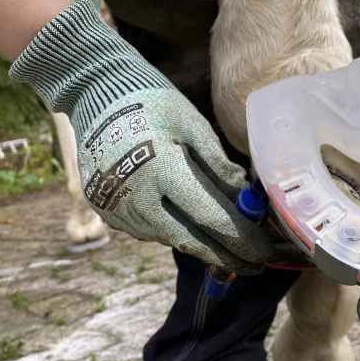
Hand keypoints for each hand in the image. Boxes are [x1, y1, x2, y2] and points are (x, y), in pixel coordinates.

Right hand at [10, 0, 271, 270]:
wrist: (93, 94)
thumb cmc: (152, 103)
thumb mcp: (192, 124)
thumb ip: (219, 165)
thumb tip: (247, 200)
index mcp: (162, 171)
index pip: (211, 218)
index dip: (242, 240)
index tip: (266, 253)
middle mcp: (136, 199)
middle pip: (192, 242)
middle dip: (227, 258)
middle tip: (255, 266)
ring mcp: (118, 210)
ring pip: (171, 238)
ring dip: (202, 244)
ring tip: (231, 245)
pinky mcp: (107, 213)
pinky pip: (151, 230)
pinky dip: (177, 230)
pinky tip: (195, 226)